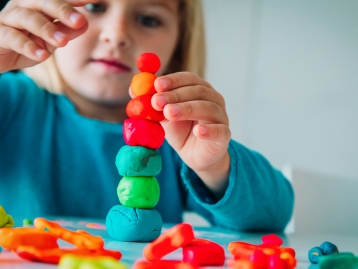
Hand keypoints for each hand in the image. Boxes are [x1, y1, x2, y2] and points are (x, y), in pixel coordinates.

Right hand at [0, 0, 97, 72]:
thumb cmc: (27, 44)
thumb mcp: (51, 41)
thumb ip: (66, 32)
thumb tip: (85, 24)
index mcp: (39, 6)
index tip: (95, 0)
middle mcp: (23, 7)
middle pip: (42, 1)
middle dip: (62, 10)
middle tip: (80, 20)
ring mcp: (9, 19)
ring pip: (27, 17)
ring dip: (47, 29)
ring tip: (63, 42)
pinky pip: (13, 38)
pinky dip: (28, 46)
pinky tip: (42, 55)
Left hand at [152, 72, 230, 197]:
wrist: (194, 155)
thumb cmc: (181, 131)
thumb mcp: (163, 116)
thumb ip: (152, 102)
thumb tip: (132, 89)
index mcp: (199, 90)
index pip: (189, 79)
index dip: (173, 80)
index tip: (157, 84)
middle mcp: (213, 99)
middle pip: (198, 91)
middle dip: (176, 95)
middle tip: (157, 101)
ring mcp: (221, 117)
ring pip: (208, 108)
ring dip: (187, 109)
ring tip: (169, 113)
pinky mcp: (224, 136)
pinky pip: (220, 131)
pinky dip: (210, 130)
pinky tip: (198, 131)